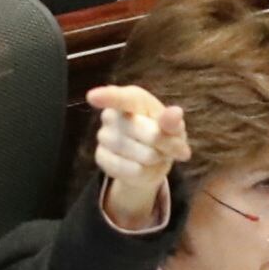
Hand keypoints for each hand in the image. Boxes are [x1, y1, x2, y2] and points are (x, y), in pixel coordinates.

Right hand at [84, 82, 188, 231]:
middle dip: (167, 145)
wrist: (150, 160)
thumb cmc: (162, 134)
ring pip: (144, 156)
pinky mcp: (100, 157)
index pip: (119, 98)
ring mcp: (103, 136)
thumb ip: (173, 122)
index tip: (93, 97)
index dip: (107, 97)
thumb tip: (175, 113)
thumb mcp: (174, 128)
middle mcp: (112, 114)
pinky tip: (142, 166)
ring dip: (156, 159)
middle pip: (150, 135)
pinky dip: (144, 172)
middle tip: (171, 146)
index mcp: (132, 98)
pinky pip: (130, 170)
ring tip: (154, 154)